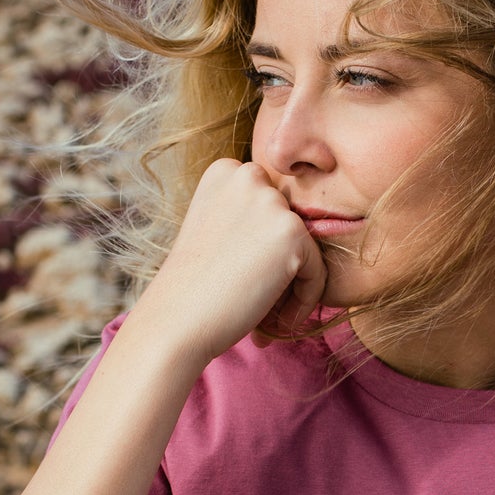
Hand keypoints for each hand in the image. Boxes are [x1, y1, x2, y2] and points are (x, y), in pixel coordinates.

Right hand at [140, 159, 327, 364]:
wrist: (176, 319)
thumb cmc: (192, 286)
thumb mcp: (214, 231)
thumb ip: (249, 218)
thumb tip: (293, 229)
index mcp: (224, 172)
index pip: (270, 207)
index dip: (263, 248)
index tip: (245, 278)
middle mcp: (248, 176)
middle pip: (289, 225)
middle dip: (280, 264)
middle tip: (258, 301)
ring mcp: (271, 201)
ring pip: (306, 249)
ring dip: (293, 285)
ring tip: (268, 317)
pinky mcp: (292, 232)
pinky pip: (318, 271)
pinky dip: (305, 301)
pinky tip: (276, 323)